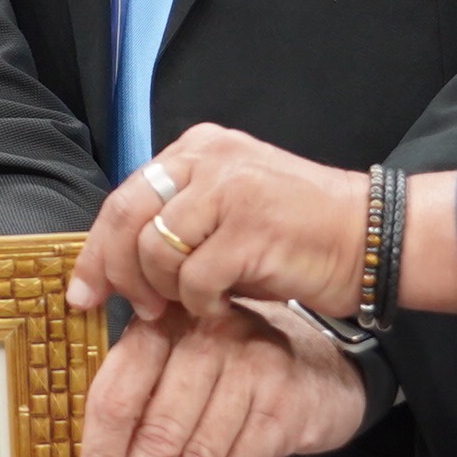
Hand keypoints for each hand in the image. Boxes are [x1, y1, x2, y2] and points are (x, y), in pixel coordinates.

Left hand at [72, 126, 369, 320]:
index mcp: (198, 148)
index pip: (124, 196)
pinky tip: (223, 305)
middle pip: (127, 218)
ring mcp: (229, 191)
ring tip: (189, 305)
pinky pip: (194, 279)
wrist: (371, 238)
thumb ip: (176, 222)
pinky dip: (202, 303)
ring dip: (165, 291)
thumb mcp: (227, 210)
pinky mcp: (248, 229)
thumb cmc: (297, 235)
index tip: (85, 290)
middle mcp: (209, 158)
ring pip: (154, 250)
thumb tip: (112, 266)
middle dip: (117, 273)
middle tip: (134, 308)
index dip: (96, 249)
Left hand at [75, 299, 368, 456]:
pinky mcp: (286, 404)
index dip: (99, 456)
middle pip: (160, 433)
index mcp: (161, 326)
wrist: (312, 366)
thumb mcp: (171, 364)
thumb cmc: (220, 371)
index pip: (119, 396)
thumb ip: (130, 401)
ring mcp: (253, 368)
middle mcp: (207, 338)